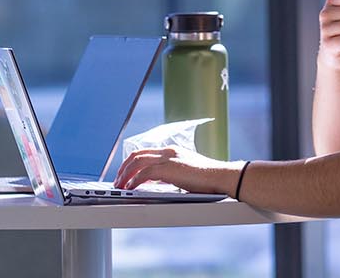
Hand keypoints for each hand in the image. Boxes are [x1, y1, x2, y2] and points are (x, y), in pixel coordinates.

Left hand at [114, 146, 243, 195]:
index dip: (132, 162)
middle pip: (137, 155)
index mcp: (171, 151)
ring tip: (120, 186)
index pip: (145, 152)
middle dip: (124, 168)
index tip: (125, 173)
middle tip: (118, 180)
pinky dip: (134, 181)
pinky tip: (130, 188)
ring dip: (125, 175)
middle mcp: (167, 152)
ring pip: (137, 162)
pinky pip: (144, 173)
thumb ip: (171, 174)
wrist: (221, 176)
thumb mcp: (186, 173)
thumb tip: (159, 182)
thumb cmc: (209, 178)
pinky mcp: (168, 168)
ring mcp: (168, 158)